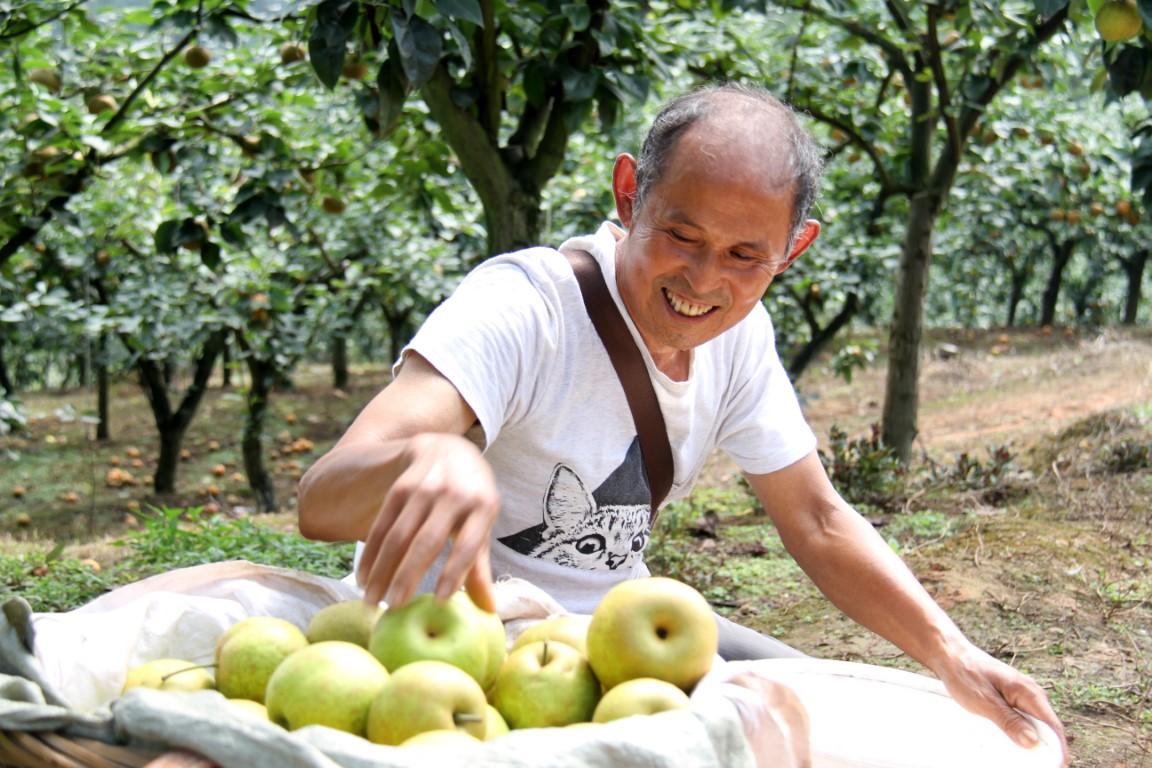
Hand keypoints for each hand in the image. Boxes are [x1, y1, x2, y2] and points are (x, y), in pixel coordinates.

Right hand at [356, 433, 500, 611]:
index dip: (454, 573)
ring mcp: (424, 488)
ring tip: (372, 600)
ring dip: (382, 570)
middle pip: (426, 541)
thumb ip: (480, 564)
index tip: (438, 601)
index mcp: (482, 505)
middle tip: (393, 608)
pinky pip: (382, 525)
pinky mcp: (399, 488)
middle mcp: (453, 494)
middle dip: (407, 576)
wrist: (448, 449)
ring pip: (398, 535)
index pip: (467, 544)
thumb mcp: (482, 522)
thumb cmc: (471, 497)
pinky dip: (371, 553)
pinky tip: (363, 576)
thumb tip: (489, 610)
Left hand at [936, 644, 1067, 765]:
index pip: (1053, 726)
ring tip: (1026, 760)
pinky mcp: (1010, 698)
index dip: (1058, 750)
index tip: (1058, 767)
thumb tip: (1033, 742)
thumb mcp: (985, 702)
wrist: (950, 654)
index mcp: (1029, 692)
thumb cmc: (965, 674)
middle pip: (1046, 728)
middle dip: (1045, 749)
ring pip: (1034, 724)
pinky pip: (1022, 719)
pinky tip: (1013, 744)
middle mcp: (1030, 694)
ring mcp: (1021, 695)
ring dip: (1032, 742)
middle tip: (1038, 765)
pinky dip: (1020, 732)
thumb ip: (1009, 721)